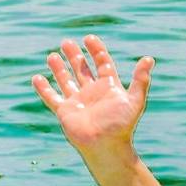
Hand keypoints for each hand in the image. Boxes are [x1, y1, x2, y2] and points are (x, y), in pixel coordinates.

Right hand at [35, 36, 152, 147]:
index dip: (96, 50)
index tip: (88, 38)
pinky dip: (44, 88)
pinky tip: (37, 77)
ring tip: (52, 55)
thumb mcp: (134, 100)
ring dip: (59, 68)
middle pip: (82, 69)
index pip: (101, 63)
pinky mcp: (65, 111)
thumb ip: (140, 80)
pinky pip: (51, 97)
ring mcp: (77, 101)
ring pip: (66, 80)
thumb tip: (149, 59)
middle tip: (66, 42)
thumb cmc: (122, 125)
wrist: (106, 146)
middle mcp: (92, 92)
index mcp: (108, 87)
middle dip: (74, 55)